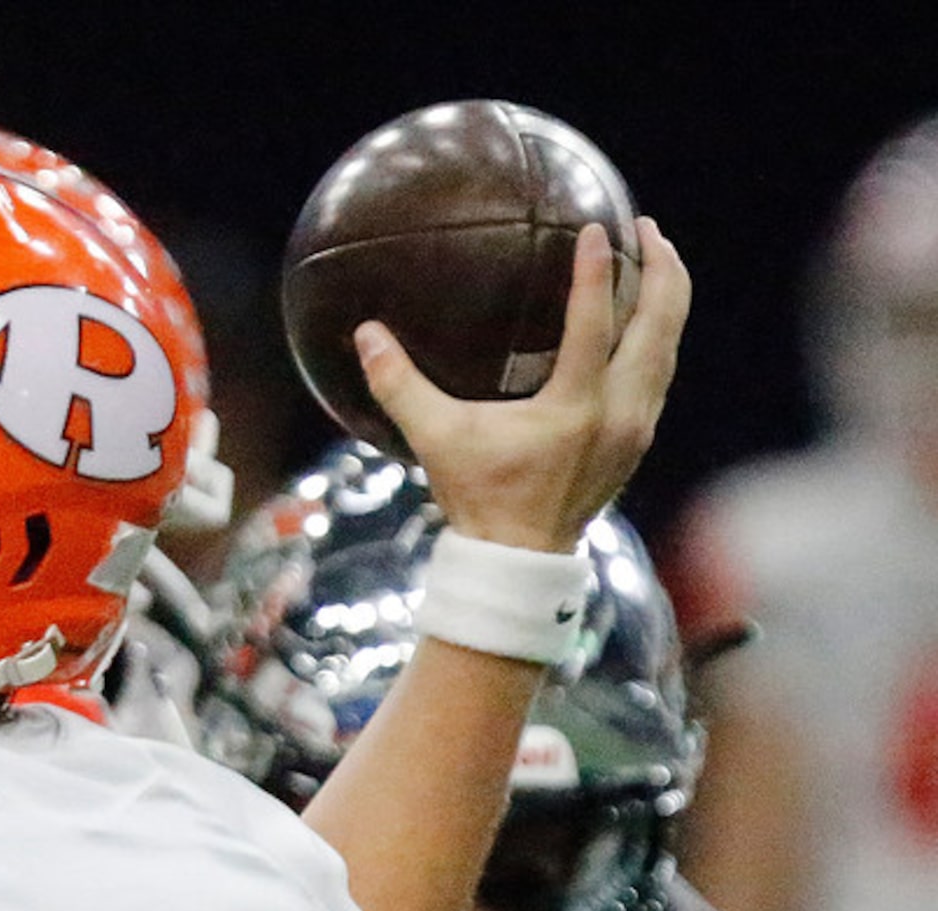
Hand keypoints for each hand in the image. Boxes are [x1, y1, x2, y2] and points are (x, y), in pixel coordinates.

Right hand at [360, 217, 690, 551]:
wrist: (518, 558)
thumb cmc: (477, 497)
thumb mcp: (435, 439)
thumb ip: (400, 385)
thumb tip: (366, 335)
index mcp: (573, 408)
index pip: (594, 324)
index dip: (597, 272)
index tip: (600, 228)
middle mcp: (617, 413)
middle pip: (660, 324)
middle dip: (661, 269)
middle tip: (646, 228)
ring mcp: (636, 427)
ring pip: (669, 346)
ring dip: (669, 298)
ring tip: (657, 259)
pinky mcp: (638, 439)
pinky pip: (661, 372)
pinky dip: (660, 336)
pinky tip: (646, 319)